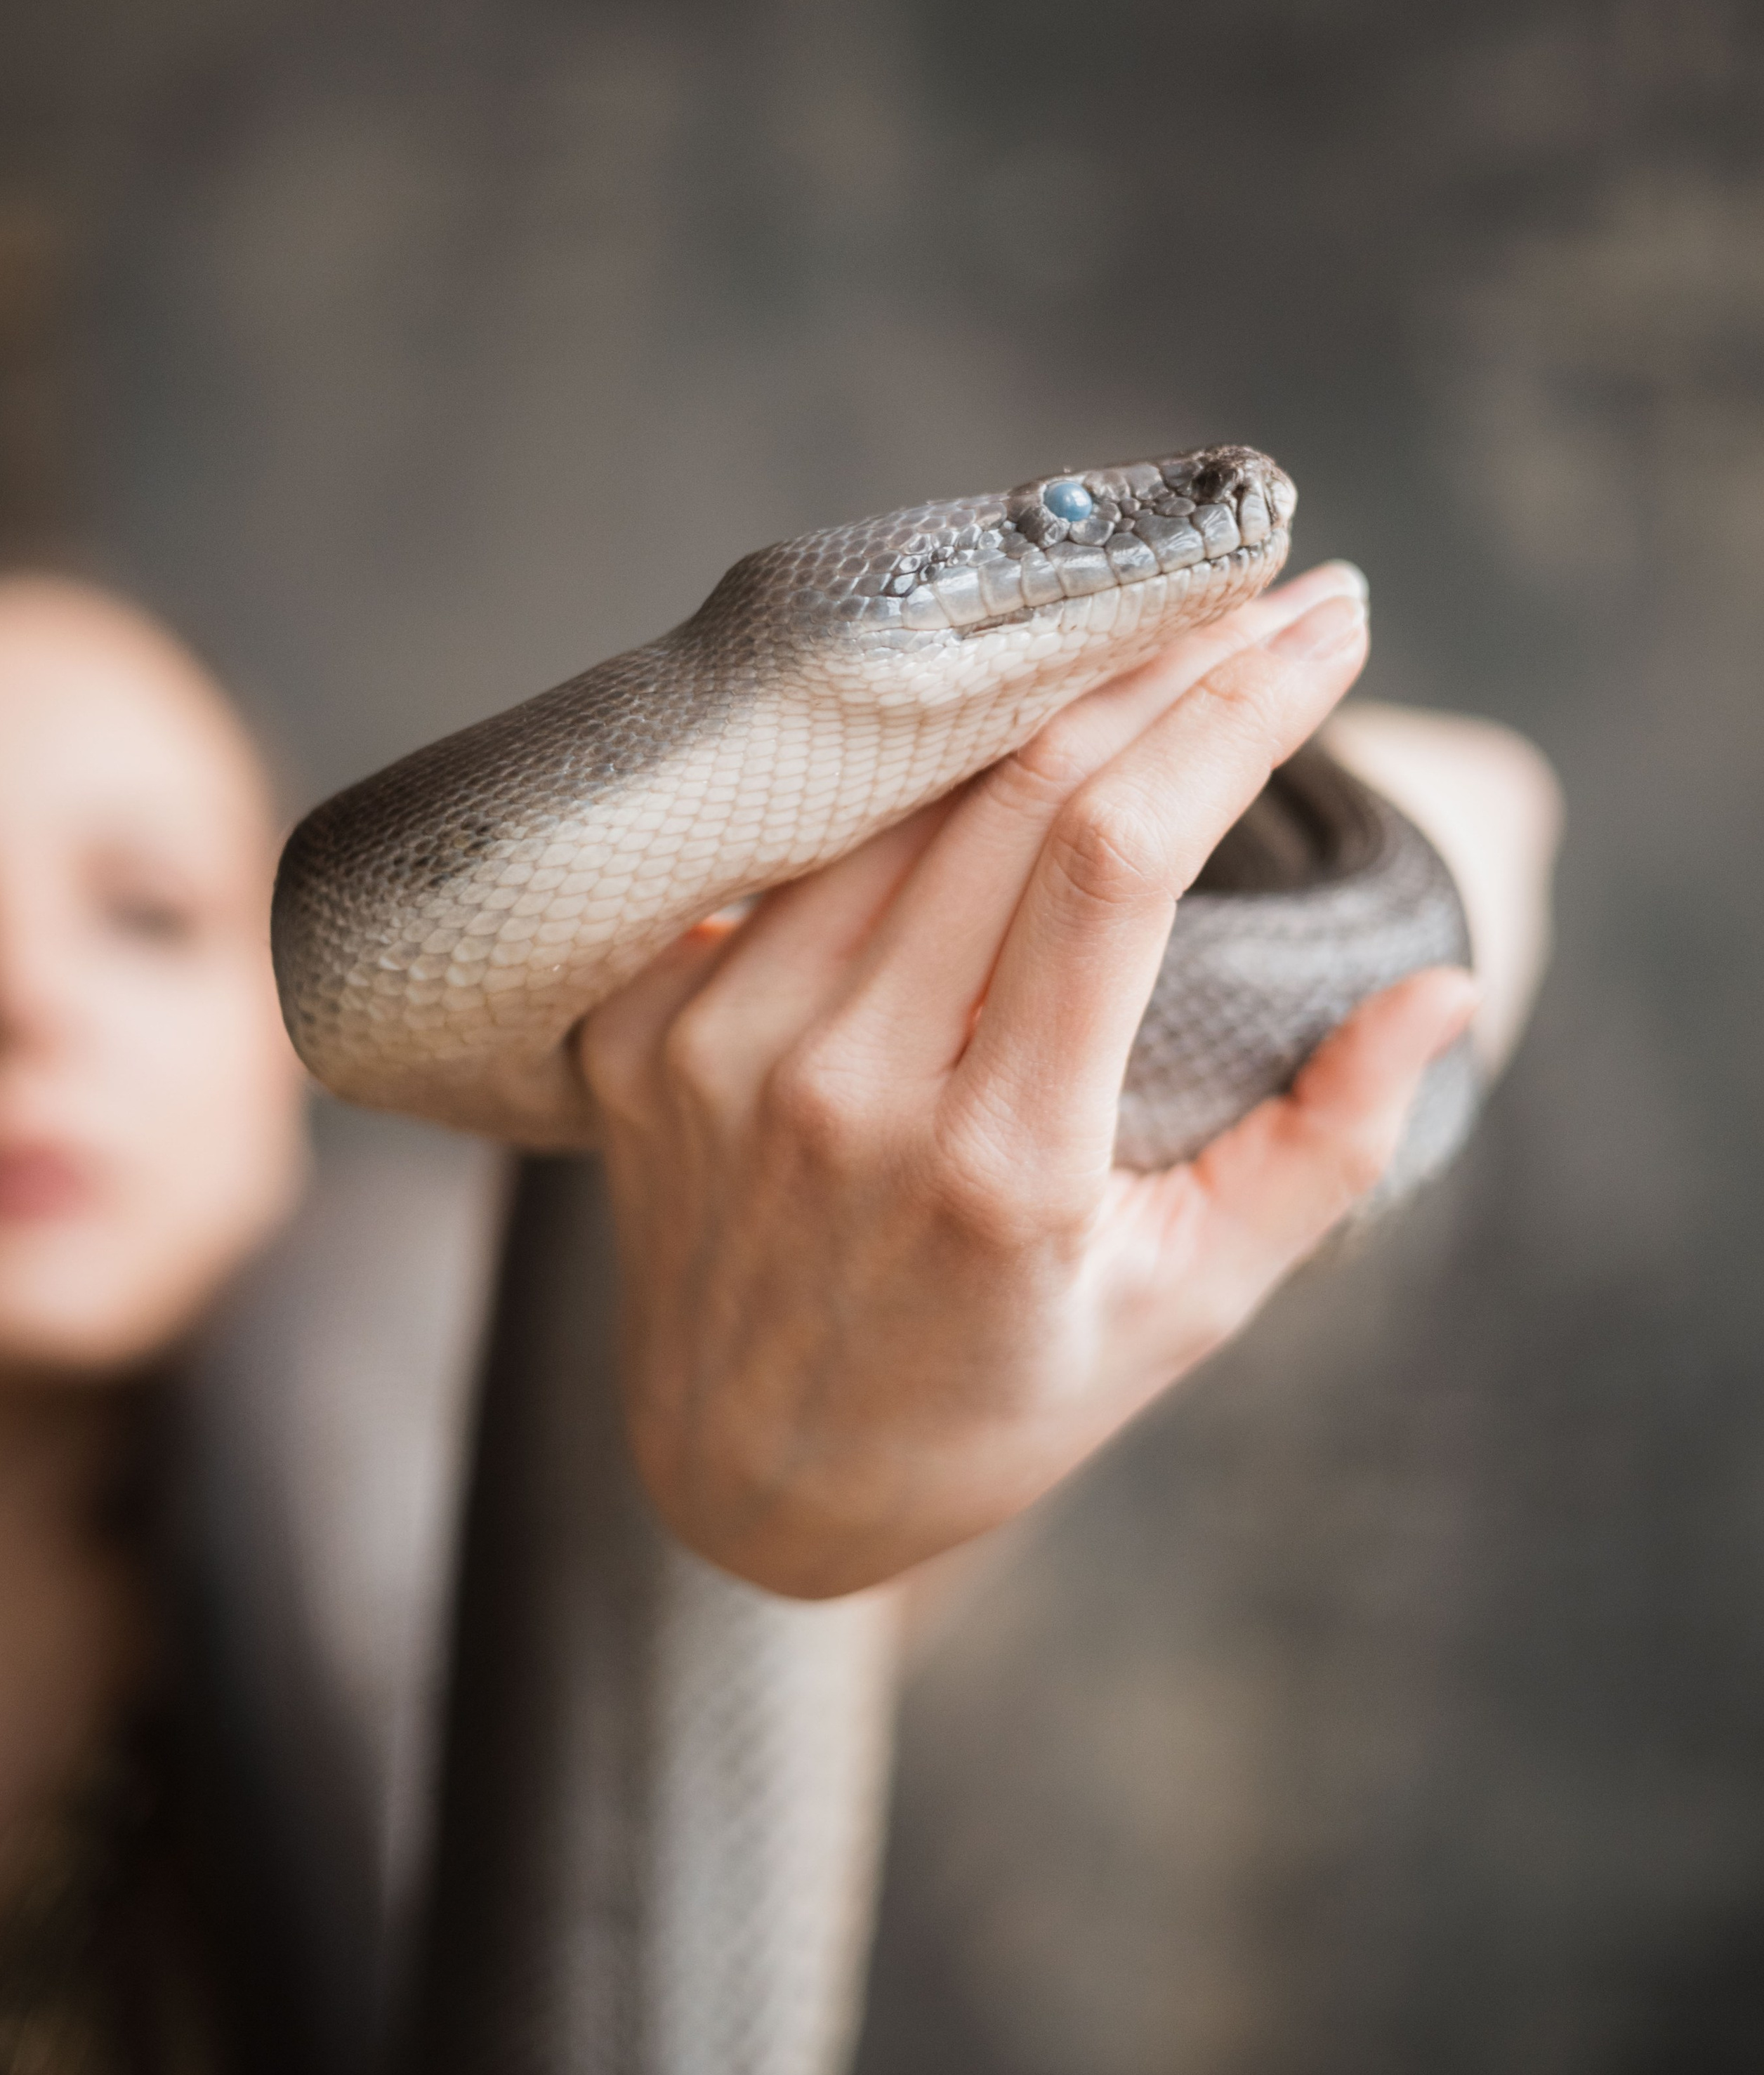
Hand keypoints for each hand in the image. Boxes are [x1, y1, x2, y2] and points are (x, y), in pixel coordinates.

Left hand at [578, 562, 1477, 1598]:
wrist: (758, 1480)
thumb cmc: (1004, 1392)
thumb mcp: (1186, 1303)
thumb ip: (1320, 1149)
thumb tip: (1440, 993)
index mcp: (994, 1164)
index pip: (1118, 856)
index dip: (1232, 711)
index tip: (1325, 627)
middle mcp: (836, 1088)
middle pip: (1011, 790)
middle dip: (1159, 661)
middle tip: (1258, 594)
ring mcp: (712, 1053)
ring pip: (890, 796)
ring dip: (1028, 696)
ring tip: (1138, 639)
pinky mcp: (633, 1037)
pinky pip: (779, 855)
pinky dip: (889, 788)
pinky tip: (972, 736)